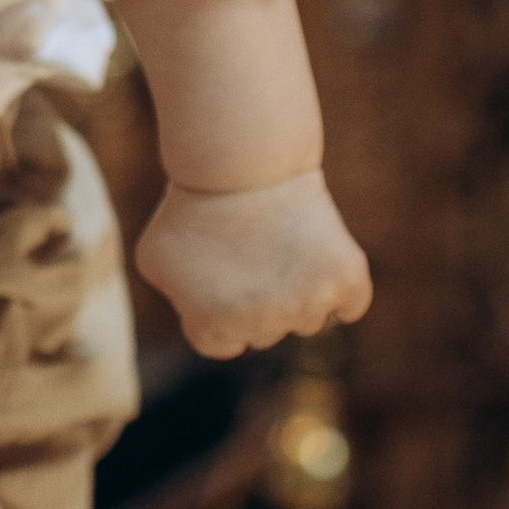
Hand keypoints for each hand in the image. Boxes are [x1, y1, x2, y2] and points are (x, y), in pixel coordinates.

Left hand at [136, 168, 371, 359]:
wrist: (241, 165)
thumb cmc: (192, 210)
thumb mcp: (156, 259)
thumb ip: (179, 301)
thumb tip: (200, 316)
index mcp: (216, 330)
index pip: (224, 343)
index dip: (219, 311)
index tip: (221, 277)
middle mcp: (265, 326)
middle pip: (265, 333)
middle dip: (256, 302)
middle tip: (250, 253)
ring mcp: (309, 304)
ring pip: (308, 319)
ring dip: (297, 294)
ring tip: (279, 246)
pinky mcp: (347, 278)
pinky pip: (352, 305)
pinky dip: (343, 292)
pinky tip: (322, 265)